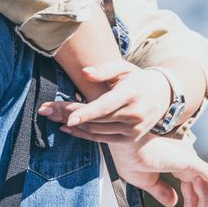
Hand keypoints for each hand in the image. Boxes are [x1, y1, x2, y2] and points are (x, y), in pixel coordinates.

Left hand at [38, 59, 171, 140]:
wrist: (162, 96)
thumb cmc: (137, 79)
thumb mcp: (123, 68)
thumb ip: (104, 69)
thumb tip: (84, 73)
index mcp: (132, 93)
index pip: (105, 105)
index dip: (86, 112)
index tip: (67, 118)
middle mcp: (134, 114)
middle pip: (96, 118)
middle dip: (68, 115)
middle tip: (45, 110)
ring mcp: (132, 129)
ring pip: (96, 130)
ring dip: (73, 125)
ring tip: (52, 116)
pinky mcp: (129, 138)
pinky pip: (102, 139)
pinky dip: (83, 134)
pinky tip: (67, 128)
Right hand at [105, 134, 207, 206]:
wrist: (126, 149)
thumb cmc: (130, 160)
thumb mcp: (146, 182)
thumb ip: (161, 192)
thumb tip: (174, 203)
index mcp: (175, 165)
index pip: (192, 190)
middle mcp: (185, 163)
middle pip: (199, 194)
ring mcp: (189, 161)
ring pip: (205, 191)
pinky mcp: (191, 161)